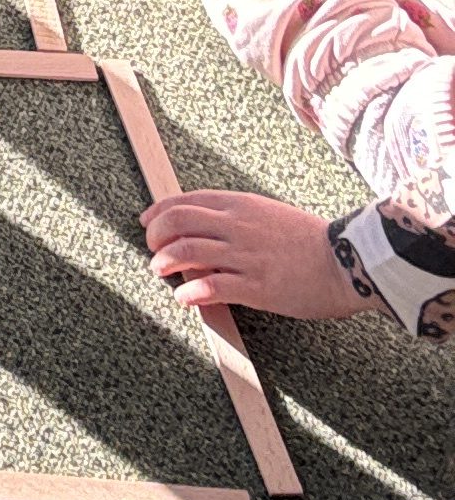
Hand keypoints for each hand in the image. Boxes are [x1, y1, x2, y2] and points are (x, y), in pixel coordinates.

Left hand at [139, 188, 357, 319]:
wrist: (352, 260)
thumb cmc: (312, 241)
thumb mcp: (269, 215)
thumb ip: (236, 218)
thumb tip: (203, 228)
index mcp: (240, 204)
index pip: (185, 201)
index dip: (158, 212)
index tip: (146, 223)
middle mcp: (237, 226)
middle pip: (177, 221)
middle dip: (155, 236)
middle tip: (152, 250)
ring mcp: (246, 256)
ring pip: (186, 251)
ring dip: (165, 262)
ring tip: (160, 271)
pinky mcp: (257, 287)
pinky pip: (211, 286)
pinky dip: (190, 292)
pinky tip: (185, 297)